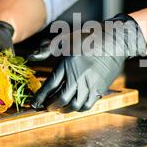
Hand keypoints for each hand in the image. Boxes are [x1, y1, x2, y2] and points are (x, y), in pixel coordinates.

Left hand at [29, 14, 146, 111]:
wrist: (115, 40)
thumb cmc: (88, 37)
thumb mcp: (66, 39)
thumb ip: (47, 48)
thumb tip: (31, 56)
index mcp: (68, 64)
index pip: (50, 85)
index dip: (41, 96)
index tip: (35, 103)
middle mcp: (78, 77)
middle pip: (61, 99)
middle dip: (51, 106)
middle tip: (46, 106)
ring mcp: (90, 84)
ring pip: (74, 105)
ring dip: (64, 109)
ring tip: (59, 107)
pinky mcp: (100, 89)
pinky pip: (87, 105)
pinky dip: (78, 108)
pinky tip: (74, 104)